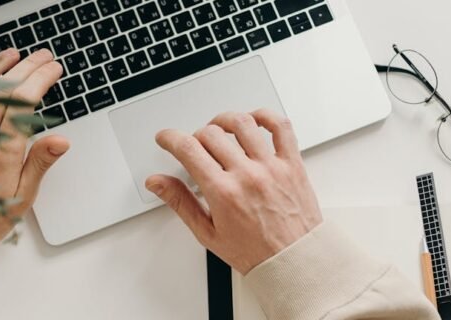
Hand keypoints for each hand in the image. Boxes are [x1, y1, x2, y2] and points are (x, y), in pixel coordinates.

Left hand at [0, 48, 67, 266]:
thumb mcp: (22, 198)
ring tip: (12, 54)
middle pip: (3, 90)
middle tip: (42, 57)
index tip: (53, 70)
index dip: (41, 79)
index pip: (25, 103)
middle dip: (26, 67)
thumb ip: (40, 164)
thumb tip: (61, 140)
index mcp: (1, 154)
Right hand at [145, 110, 322, 273]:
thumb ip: (180, 202)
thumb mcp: (207, 233)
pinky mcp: (292, 164)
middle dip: (195, 136)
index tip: (166, 138)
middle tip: (195, 147)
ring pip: (243, 123)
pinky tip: (254, 120)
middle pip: (211, 134)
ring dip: (224, 120)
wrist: (294, 261)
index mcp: (223, 193)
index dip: (170, 138)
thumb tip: (157, 183)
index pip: (188, 149)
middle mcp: (247, 175)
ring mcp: (272, 167)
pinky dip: (266, 116)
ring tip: (219, 129)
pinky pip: (281, 127)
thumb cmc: (255, 252)